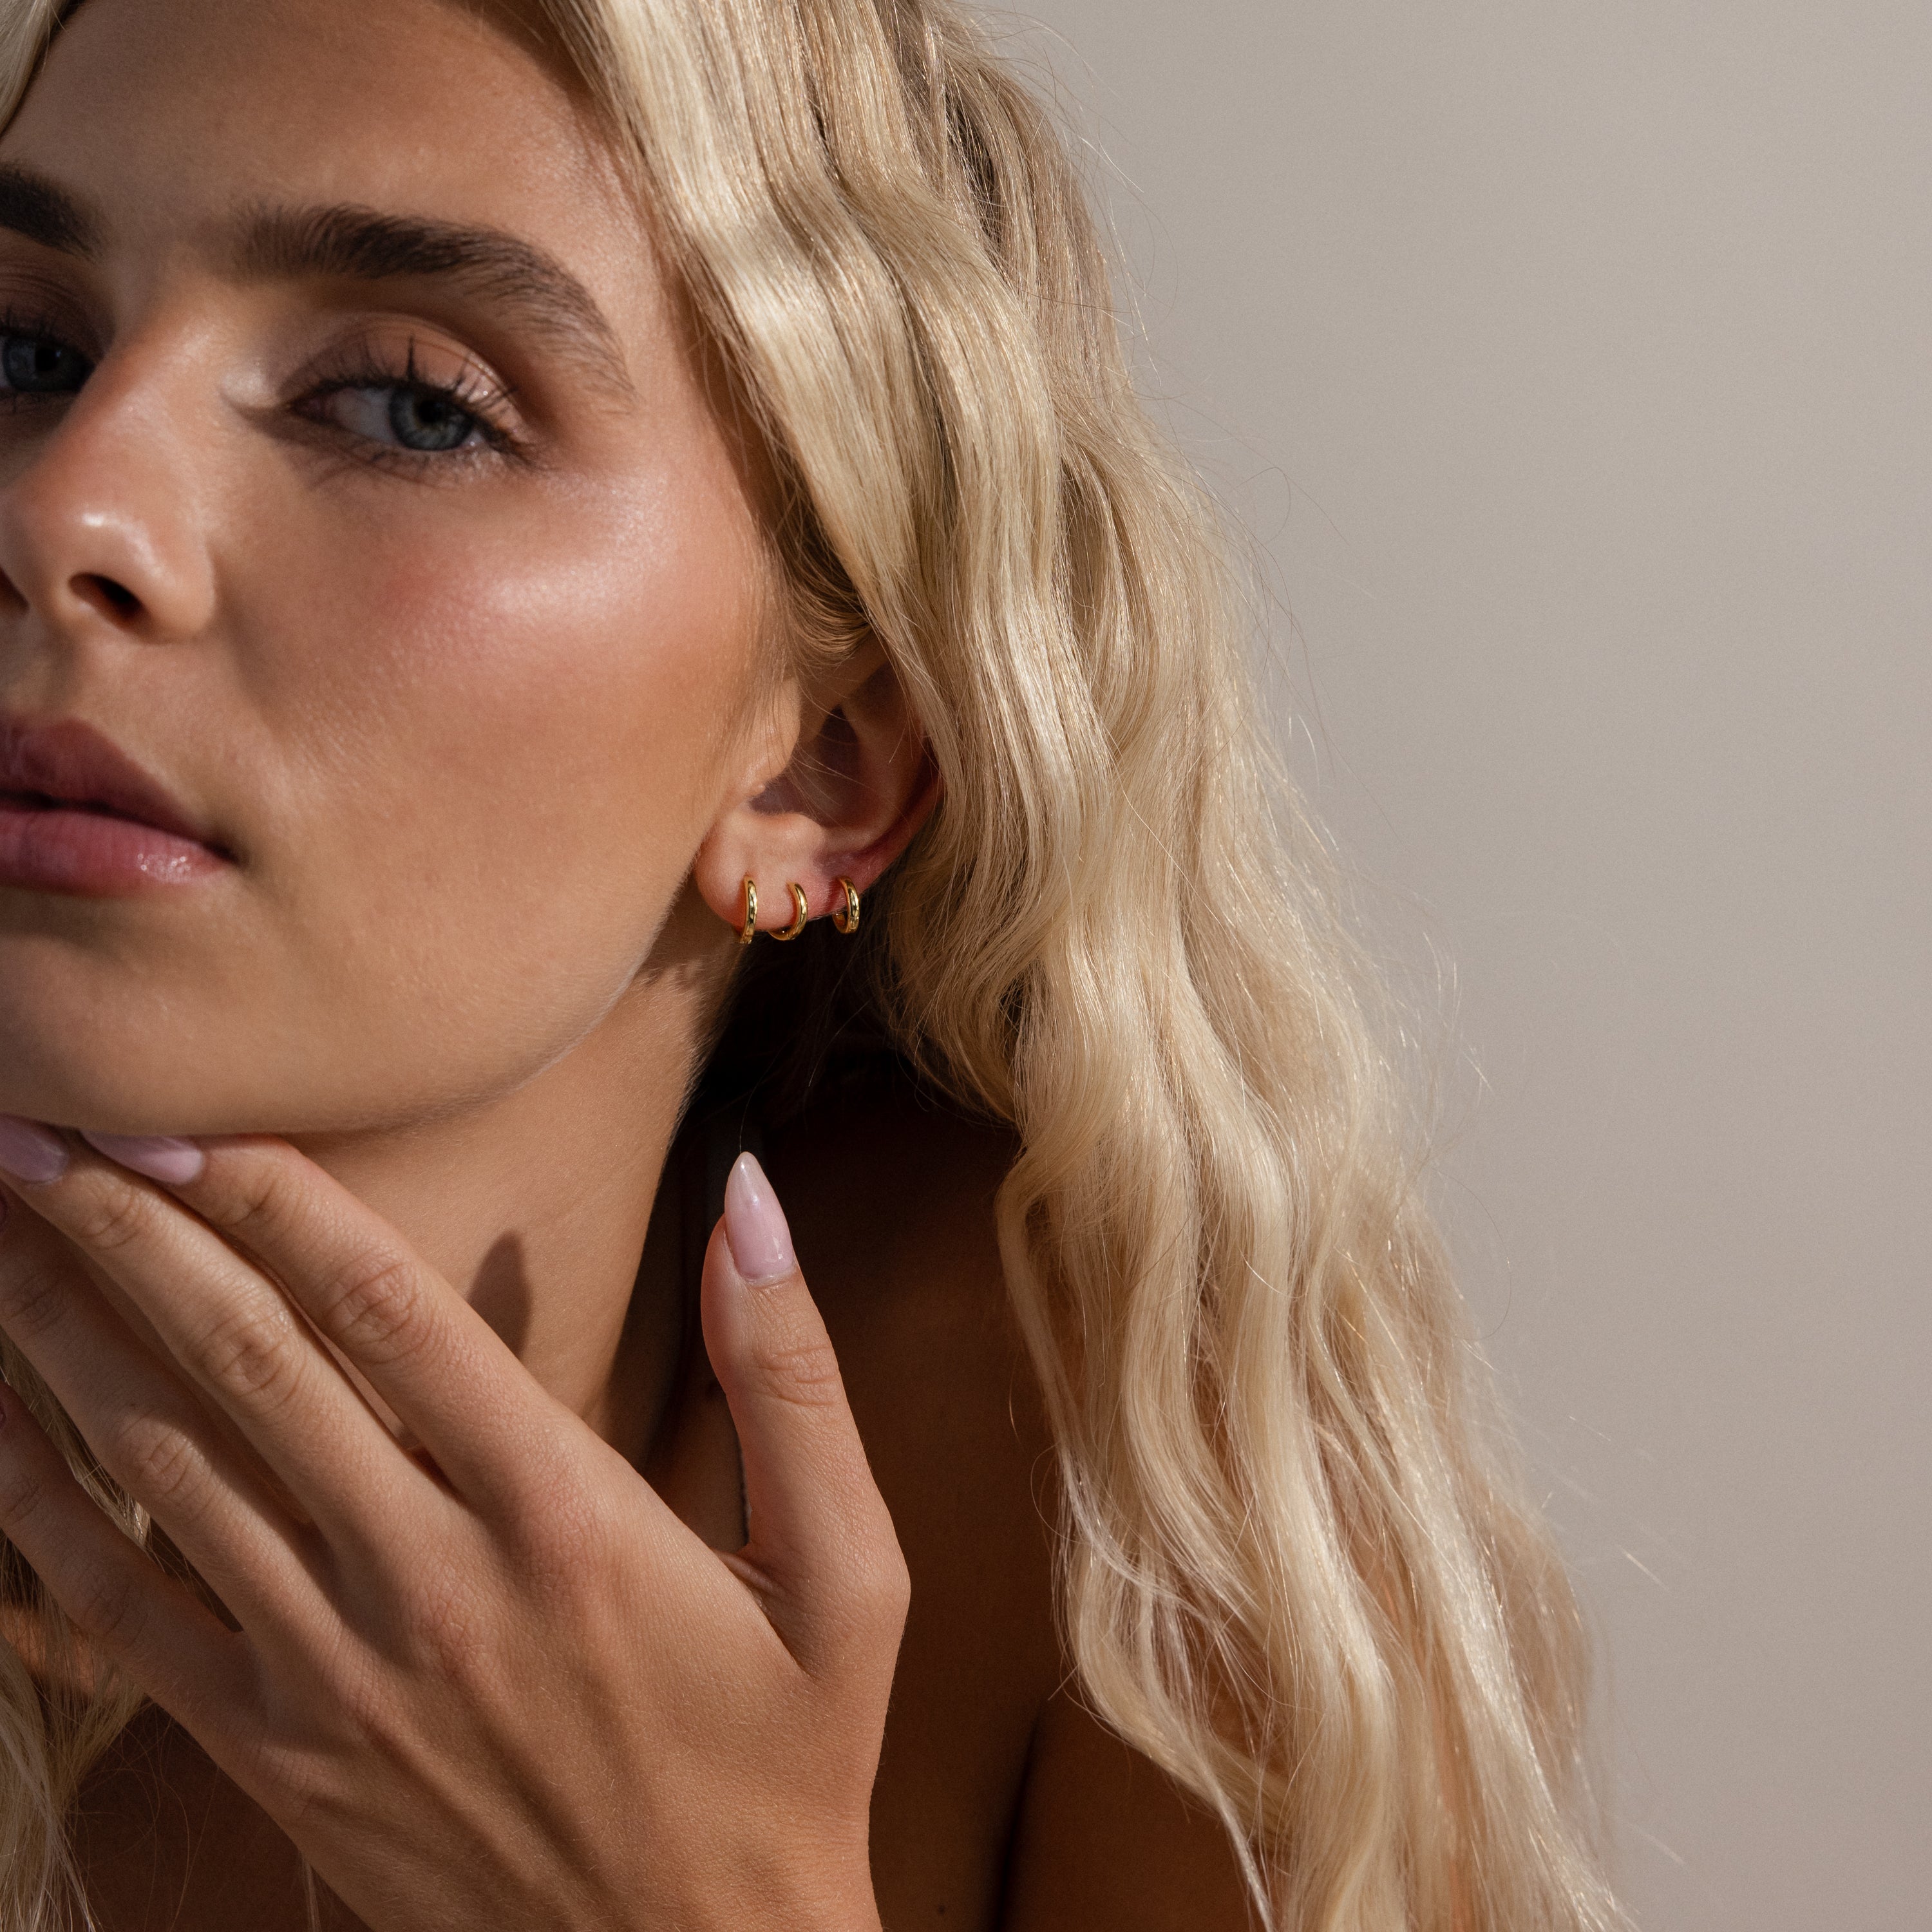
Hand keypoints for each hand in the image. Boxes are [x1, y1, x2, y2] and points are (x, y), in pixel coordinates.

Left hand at [0, 1117, 906, 1931]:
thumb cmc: (786, 1756)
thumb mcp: (850, 1569)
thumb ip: (790, 1377)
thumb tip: (749, 1198)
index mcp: (566, 1515)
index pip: (388, 1315)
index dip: (276, 1201)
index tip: (189, 1118)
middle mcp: (430, 1583)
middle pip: (247, 1370)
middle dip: (132, 1235)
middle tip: (41, 1131)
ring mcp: (336, 1681)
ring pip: (164, 1477)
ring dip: (66, 1343)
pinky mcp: (281, 1761)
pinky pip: (128, 1625)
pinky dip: (42, 1522)